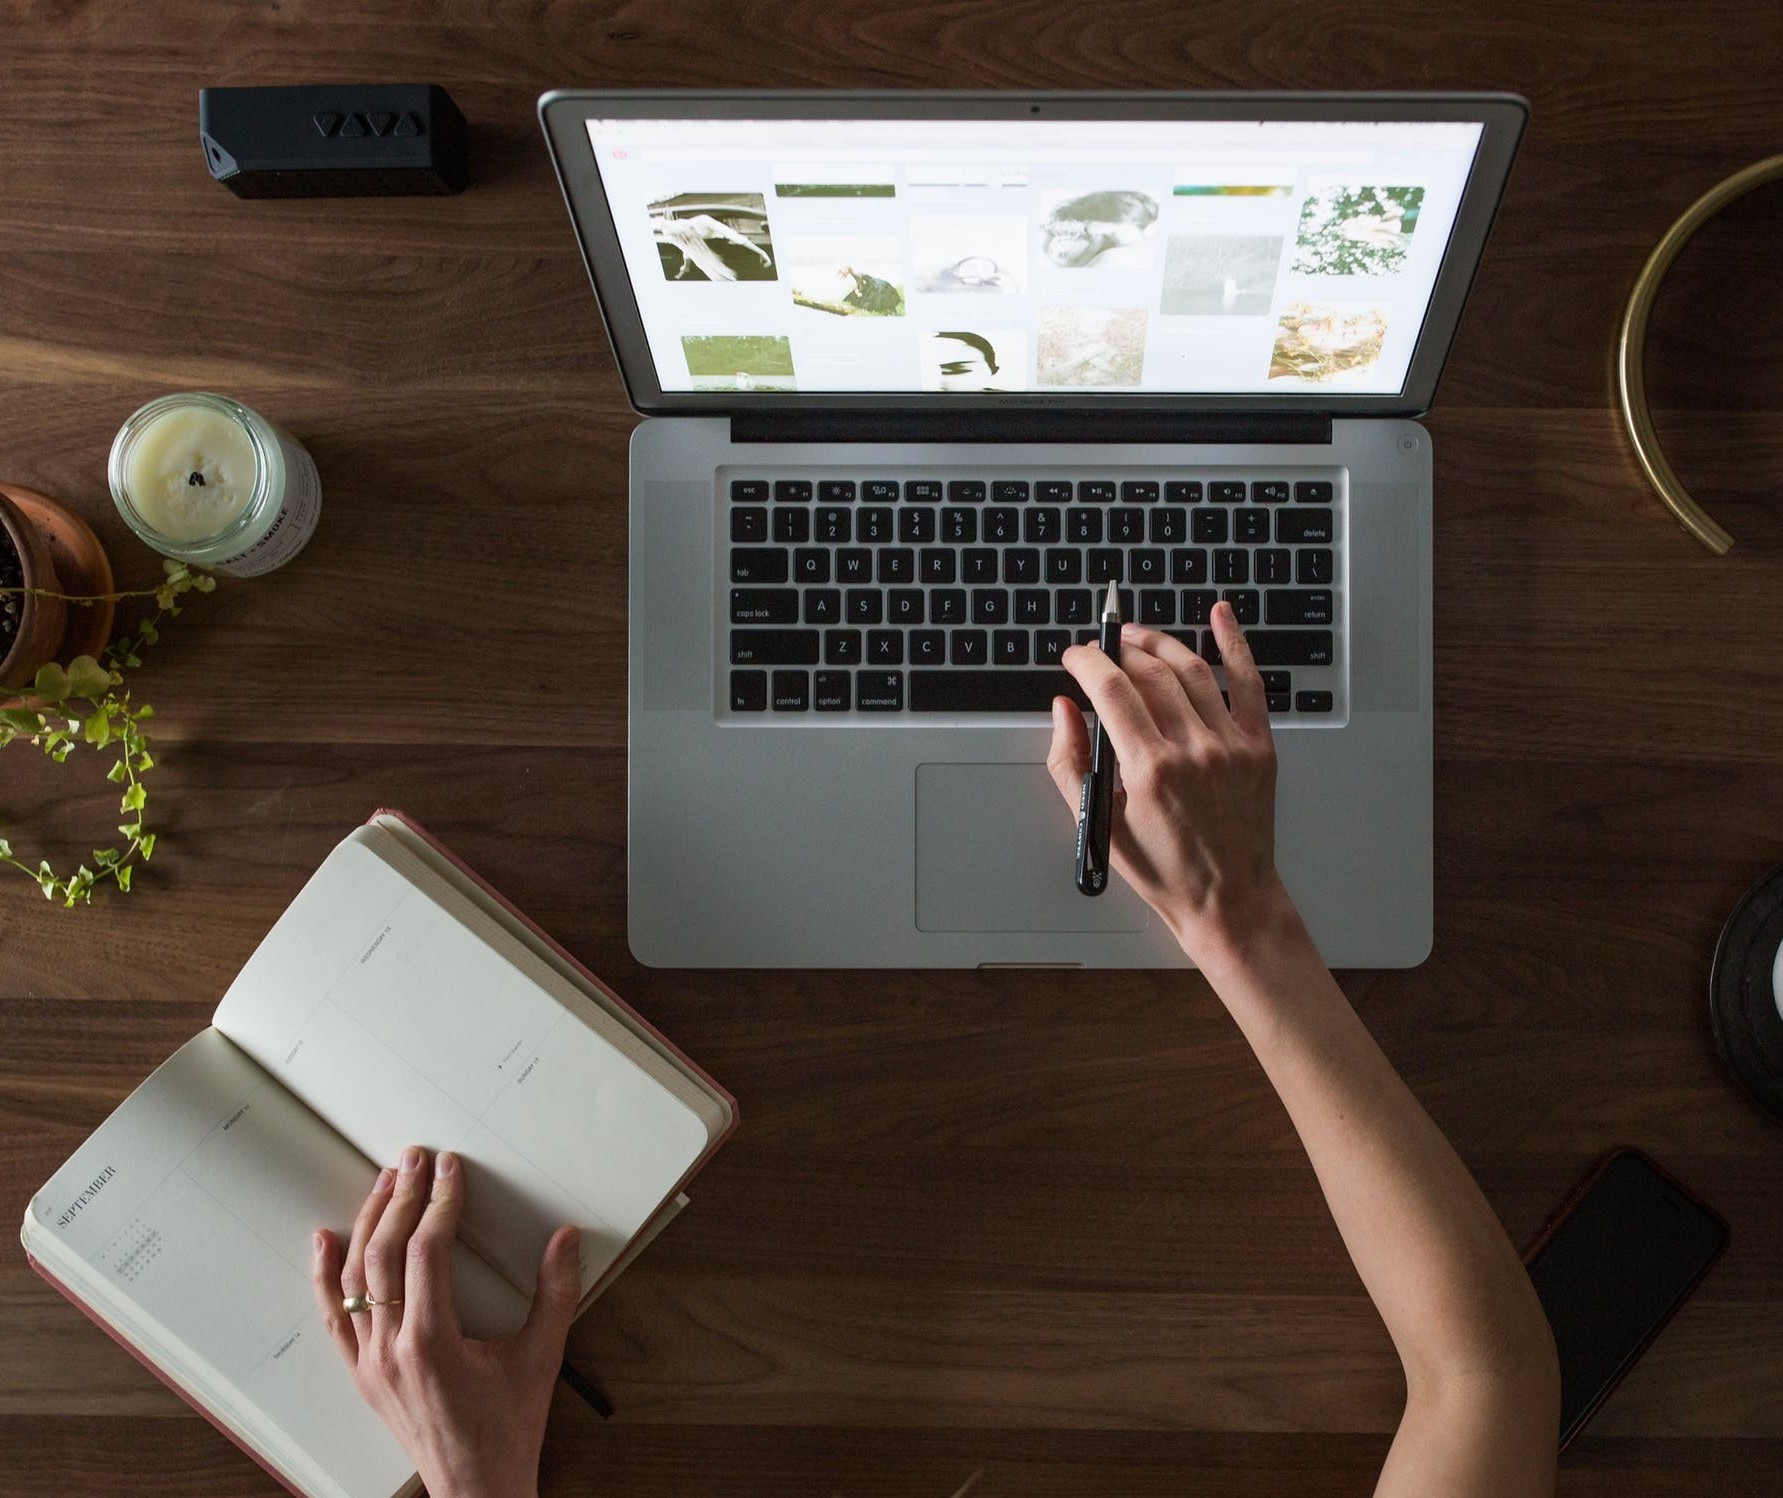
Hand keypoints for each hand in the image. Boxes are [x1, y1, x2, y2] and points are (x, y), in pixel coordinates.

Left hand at [311, 1147, 581, 1497]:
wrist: (475, 1488)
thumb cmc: (508, 1428)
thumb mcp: (542, 1358)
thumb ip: (555, 1294)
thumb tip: (566, 1237)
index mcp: (433, 1343)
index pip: (428, 1252)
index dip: (440, 1203)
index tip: (451, 1170)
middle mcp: (391, 1351)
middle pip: (384, 1256)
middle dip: (400, 1199)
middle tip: (415, 1159)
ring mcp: (370, 1364)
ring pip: (354, 1279)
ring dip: (368, 1223)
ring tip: (383, 1181)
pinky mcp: (362, 1374)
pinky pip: (333, 1318)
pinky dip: (325, 1275)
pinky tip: (325, 1239)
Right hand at [1047, 601, 1287, 961]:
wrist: (1229, 899)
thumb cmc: (1164, 870)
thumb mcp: (1098, 822)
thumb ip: (1070, 762)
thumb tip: (1064, 709)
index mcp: (1149, 769)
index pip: (1111, 689)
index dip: (1087, 662)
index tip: (1074, 657)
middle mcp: (1193, 750)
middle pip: (1149, 672)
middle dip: (1117, 651)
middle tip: (1101, 649)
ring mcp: (1231, 744)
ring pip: (1191, 669)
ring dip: (1159, 643)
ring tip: (1136, 637)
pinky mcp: (1259, 746)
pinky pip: (1249, 682)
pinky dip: (1235, 643)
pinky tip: (1222, 615)